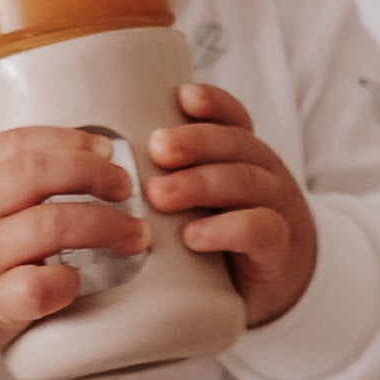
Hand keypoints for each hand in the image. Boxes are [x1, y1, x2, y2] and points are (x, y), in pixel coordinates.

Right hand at [0, 127, 152, 379]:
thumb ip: (2, 188)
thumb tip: (81, 169)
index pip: (16, 143)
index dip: (66, 138)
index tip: (104, 146)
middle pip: (36, 174)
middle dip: (93, 173)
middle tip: (127, 188)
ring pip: (46, 225)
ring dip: (102, 225)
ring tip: (134, 236)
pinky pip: (32, 288)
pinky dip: (64, 283)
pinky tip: (79, 283)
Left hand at [146, 83, 317, 327]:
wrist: (277, 283)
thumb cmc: (222, 235)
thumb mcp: (201, 198)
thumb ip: (168, 176)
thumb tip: (100, 162)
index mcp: (242, 154)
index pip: (233, 117)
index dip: (212, 103)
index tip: (182, 96)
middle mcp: (263, 171)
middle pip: (236, 143)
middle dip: (194, 142)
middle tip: (156, 149)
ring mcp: (275, 207)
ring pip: (246, 181)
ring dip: (200, 183)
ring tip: (159, 195)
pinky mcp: (278, 248)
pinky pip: (261, 229)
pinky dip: (225, 230)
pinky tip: (192, 235)